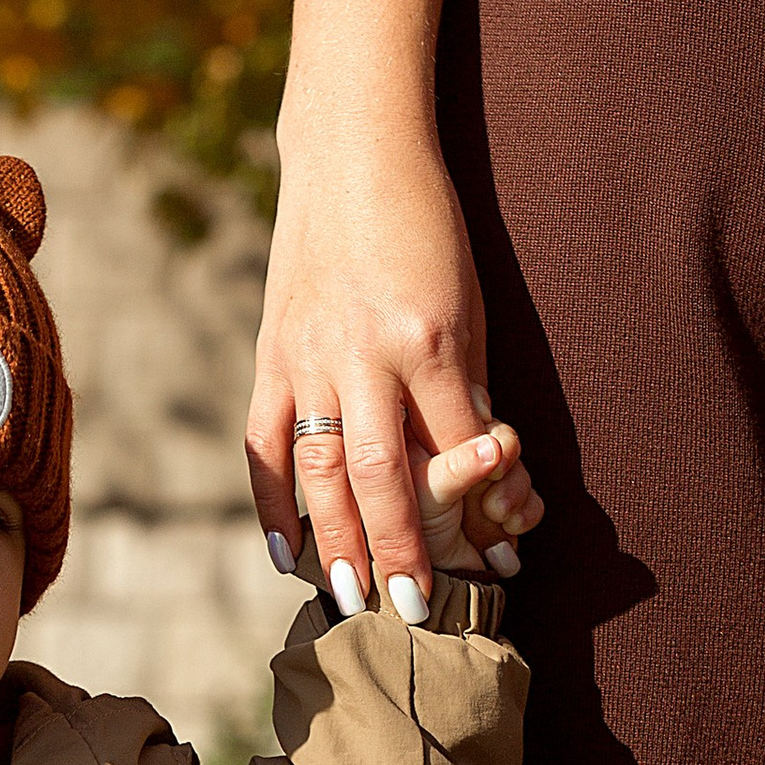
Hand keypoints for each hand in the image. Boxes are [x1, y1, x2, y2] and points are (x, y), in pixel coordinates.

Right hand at [245, 131, 542, 614]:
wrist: (353, 153)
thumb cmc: (429, 228)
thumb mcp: (469, 304)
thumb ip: (465, 389)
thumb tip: (475, 473)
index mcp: (430, 338)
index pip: (458, 445)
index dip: (481, 508)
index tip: (499, 563)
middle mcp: (364, 353)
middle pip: (382, 475)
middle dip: (402, 549)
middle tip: (415, 612)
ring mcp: (308, 355)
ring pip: (320, 469)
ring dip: (337, 543)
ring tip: (352, 599)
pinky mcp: (272, 353)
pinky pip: (265, 443)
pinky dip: (273, 503)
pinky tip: (286, 554)